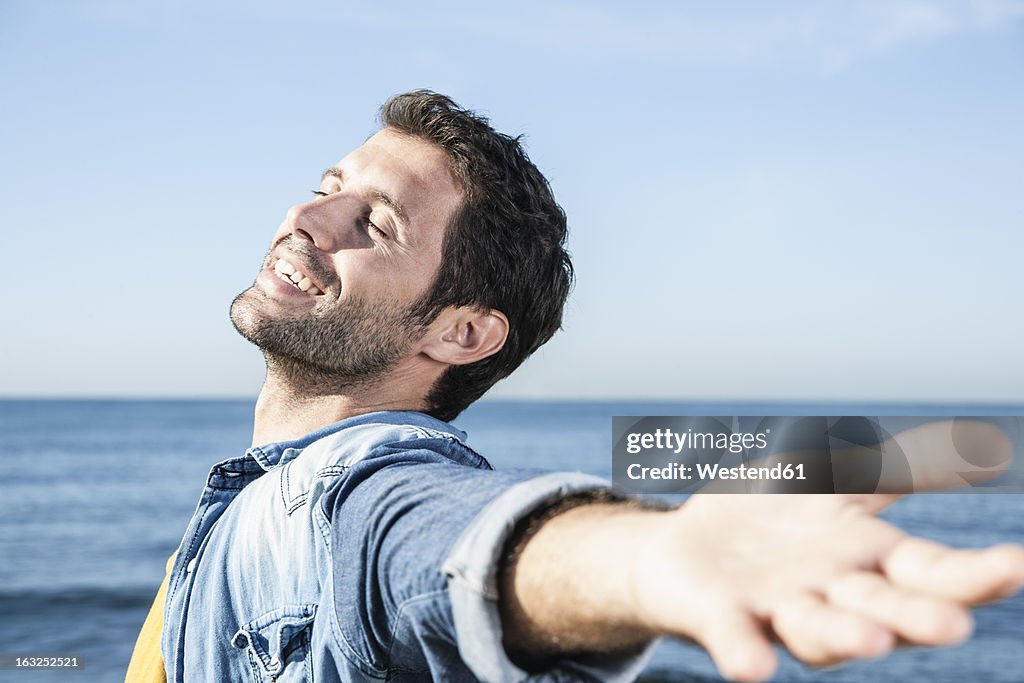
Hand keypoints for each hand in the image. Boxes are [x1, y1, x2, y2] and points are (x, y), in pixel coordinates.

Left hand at [629, 494, 1023, 681]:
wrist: (678, 551)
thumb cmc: (765, 522)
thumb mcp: (828, 487)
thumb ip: (888, 473)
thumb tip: (977, 446)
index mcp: (861, 560)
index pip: (928, 571)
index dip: (975, 574)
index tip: (1019, 564)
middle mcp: (828, 593)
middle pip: (881, 609)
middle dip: (915, 617)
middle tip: (954, 625)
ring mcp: (774, 609)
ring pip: (816, 628)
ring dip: (841, 635)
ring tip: (872, 640)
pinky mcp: (721, 615)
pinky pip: (735, 637)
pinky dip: (743, 650)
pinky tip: (753, 665)